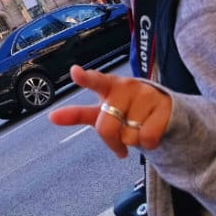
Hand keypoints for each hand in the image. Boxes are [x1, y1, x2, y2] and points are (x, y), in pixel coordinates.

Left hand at [49, 66, 171, 158]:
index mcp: (109, 86)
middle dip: (112, 142)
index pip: (95, 81)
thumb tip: (50, 116)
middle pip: (107, 127)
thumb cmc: (126, 111)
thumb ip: (77, 114)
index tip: (75, 71)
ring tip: (139, 129)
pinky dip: (148, 143)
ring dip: (133, 140)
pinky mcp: (164, 107)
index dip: (85, 77)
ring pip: (129, 135)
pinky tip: (151, 133)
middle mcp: (127, 86)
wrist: (164, 113)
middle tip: (119, 144)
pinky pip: (148, 138)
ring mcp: (147, 95)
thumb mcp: (101, 113)